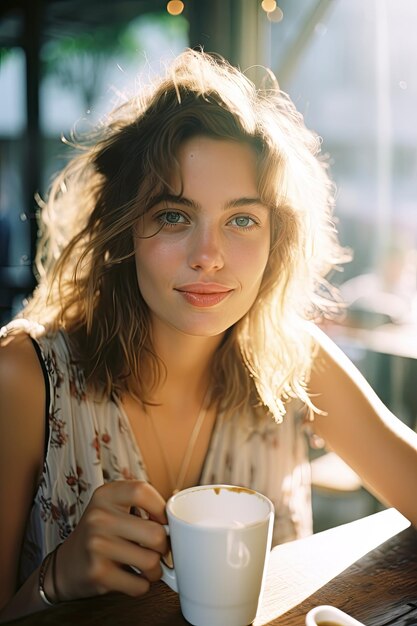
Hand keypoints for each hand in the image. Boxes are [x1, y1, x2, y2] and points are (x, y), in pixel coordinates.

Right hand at [55, 481, 168, 599]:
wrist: (66, 564)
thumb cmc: (101, 533)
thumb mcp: (113, 507)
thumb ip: (141, 506)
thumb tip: (177, 523)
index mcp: (106, 495)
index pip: (142, 491)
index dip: (160, 509)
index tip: (164, 521)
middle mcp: (99, 517)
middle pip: (155, 533)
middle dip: (163, 547)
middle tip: (158, 549)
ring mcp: (96, 545)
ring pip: (150, 561)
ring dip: (155, 569)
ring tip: (146, 565)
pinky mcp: (97, 573)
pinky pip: (139, 585)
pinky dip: (142, 585)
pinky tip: (133, 577)